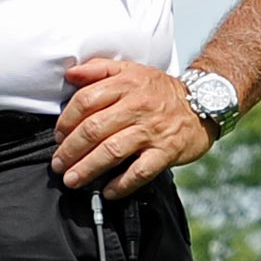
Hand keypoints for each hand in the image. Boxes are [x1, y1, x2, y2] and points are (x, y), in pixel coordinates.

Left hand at [50, 58, 214, 198]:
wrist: (204, 102)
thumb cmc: (159, 89)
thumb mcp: (129, 69)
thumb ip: (97, 69)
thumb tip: (70, 74)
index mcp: (124, 85)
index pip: (85, 101)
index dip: (66, 121)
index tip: (57, 135)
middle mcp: (137, 107)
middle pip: (94, 129)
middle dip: (70, 150)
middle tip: (58, 164)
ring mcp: (152, 131)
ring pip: (112, 151)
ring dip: (88, 168)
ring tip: (72, 179)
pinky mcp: (166, 151)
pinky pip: (140, 171)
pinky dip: (121, 184)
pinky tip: (107, 191)